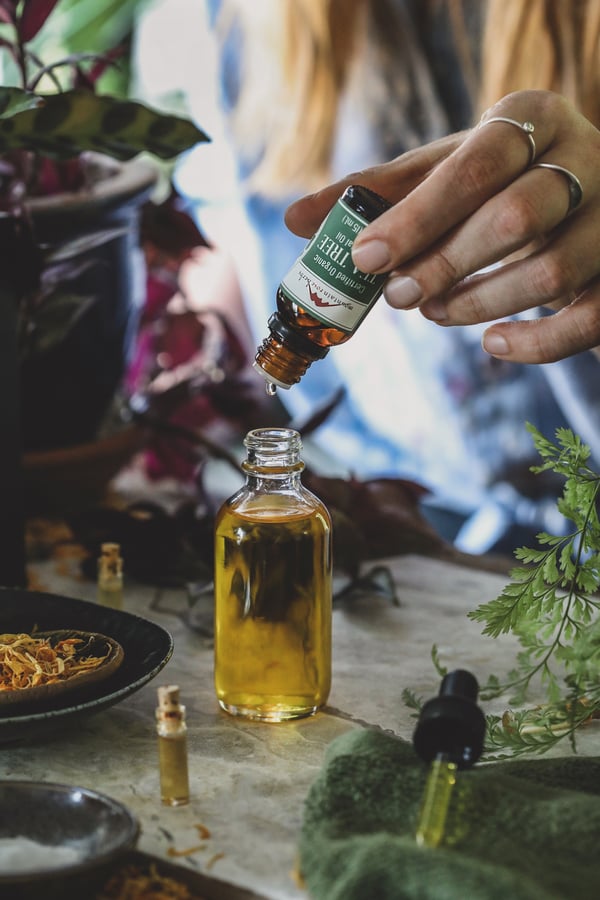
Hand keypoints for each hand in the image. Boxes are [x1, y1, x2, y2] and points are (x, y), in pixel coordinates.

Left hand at [285, 91, 599, 363]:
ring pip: (550, 272)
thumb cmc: (499, 182)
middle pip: (514, 219)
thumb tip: (295, 220)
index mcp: (532, 119)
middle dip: (444, 266)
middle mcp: (585, 158)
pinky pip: (586, 320)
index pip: (474, 163)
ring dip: (478, 304)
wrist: (586, 194)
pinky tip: (492, 343)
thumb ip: (377, 194)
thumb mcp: (443, 172)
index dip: (416, 216)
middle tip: (400, 296)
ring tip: (436, 312)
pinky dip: (534, 344)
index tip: (365, 259)